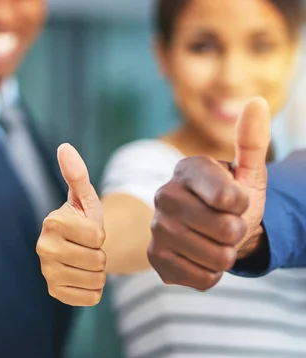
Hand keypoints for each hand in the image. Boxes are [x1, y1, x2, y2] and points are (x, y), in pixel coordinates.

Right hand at [36, 144, 105, 305]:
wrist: (78, 247)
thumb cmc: (83, 218)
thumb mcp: (85, 197)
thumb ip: (77, 173)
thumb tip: (65, 147)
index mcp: (52, 222)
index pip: (97, 236)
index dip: (101, 233)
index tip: (89, 230)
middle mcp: (43, 248)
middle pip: (96, 259)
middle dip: (100, 254)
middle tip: (88, 247)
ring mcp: (47, 273)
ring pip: (95, 280)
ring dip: (98, 271)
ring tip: (86, 260)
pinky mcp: (55, 292)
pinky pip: (91, 298)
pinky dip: (94, 289)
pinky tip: (83, 276)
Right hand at [148, 97, 269, 289]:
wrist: (208, 230)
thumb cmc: (231, 200)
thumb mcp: (248, 172)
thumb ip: (252, 140)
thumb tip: (256, 102)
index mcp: (186, 169)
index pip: (230, 197)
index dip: (243, 204)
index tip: (235, 200)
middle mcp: (164, 195)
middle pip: (226, 230)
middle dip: (238, 233)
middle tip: (227, 226)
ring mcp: (157, 228)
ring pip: (216, 258)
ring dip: (226, 255)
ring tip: (215, 242)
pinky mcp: (155, 258)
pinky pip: (202, 279)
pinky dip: (211, 274)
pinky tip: (200, 258)